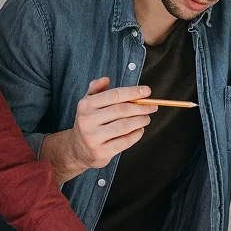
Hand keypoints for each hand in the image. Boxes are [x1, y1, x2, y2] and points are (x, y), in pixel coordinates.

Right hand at [40, 77, 156, 182]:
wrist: (77, 149)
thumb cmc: (89, 122)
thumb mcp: (88, 103)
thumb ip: (96, 89)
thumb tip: (106, 79)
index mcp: (86, 105)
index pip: (114, 95)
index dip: (133, 92)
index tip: (147, 91)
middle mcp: (87, 120)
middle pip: (121, 110)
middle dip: (141, 108)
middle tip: (152, 107)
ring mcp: (93, 137)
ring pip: (124, 126)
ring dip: (140, 121)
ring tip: (146, 118)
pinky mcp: (101, 152)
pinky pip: (125, 141)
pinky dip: (136, 135)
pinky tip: (140, 130)